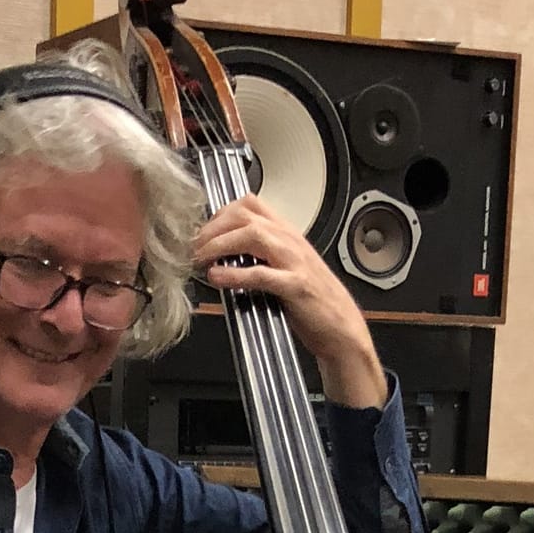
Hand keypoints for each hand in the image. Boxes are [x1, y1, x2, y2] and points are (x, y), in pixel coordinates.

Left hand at [195, 193, 386, 407]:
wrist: (342, 328)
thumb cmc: (313, 302)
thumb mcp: (284, 269)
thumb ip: (259, 257)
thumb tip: (222, 256)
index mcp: (286, 235)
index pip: (249, 204)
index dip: (219, 213)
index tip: (202, 232)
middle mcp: (290, 242)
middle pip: (245, 214)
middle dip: (212, 228)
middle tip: (191, 246)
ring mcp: (294, 262)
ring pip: (252, 235)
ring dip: (219, 244)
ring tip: (200, 259)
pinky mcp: (295, 286)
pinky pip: (262, 273)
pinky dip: (235, 274)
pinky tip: (218, 278)